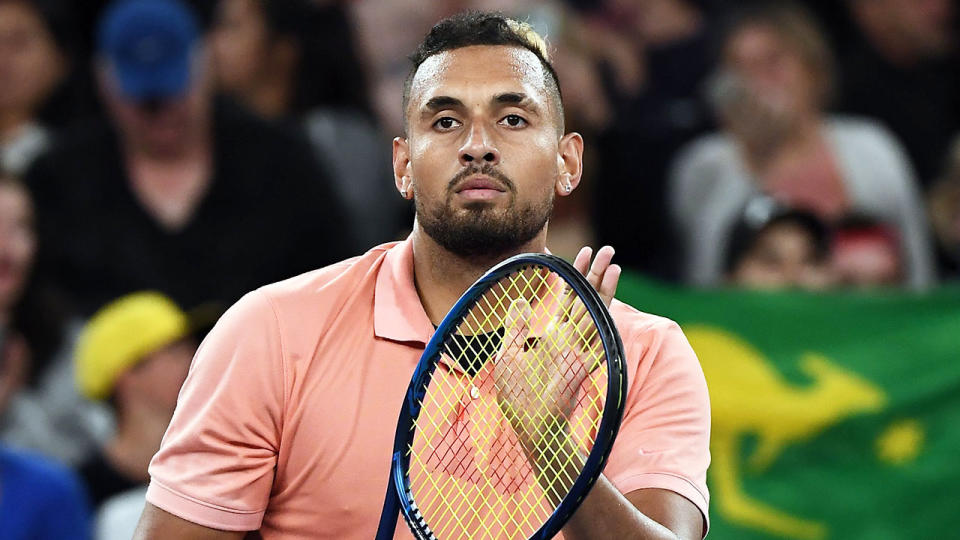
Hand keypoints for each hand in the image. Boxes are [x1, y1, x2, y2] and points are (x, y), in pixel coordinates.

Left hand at [492, 246, 620, 451]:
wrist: (530, 426)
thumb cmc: (518, 397)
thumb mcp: (509, 356)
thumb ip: (517, 328)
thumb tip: (519, 299)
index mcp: (553, 337)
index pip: (568, 298)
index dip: (574, 276)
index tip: (580, 254)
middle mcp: (569, 339)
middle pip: (586, 298)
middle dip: (595, 274)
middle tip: (606, 248)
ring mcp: (578, 349)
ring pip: (594, 310)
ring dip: (604, 286)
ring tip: (613, 261)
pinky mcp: (582, 362)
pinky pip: (595, 333)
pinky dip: (602, 312)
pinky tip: (607, 293)